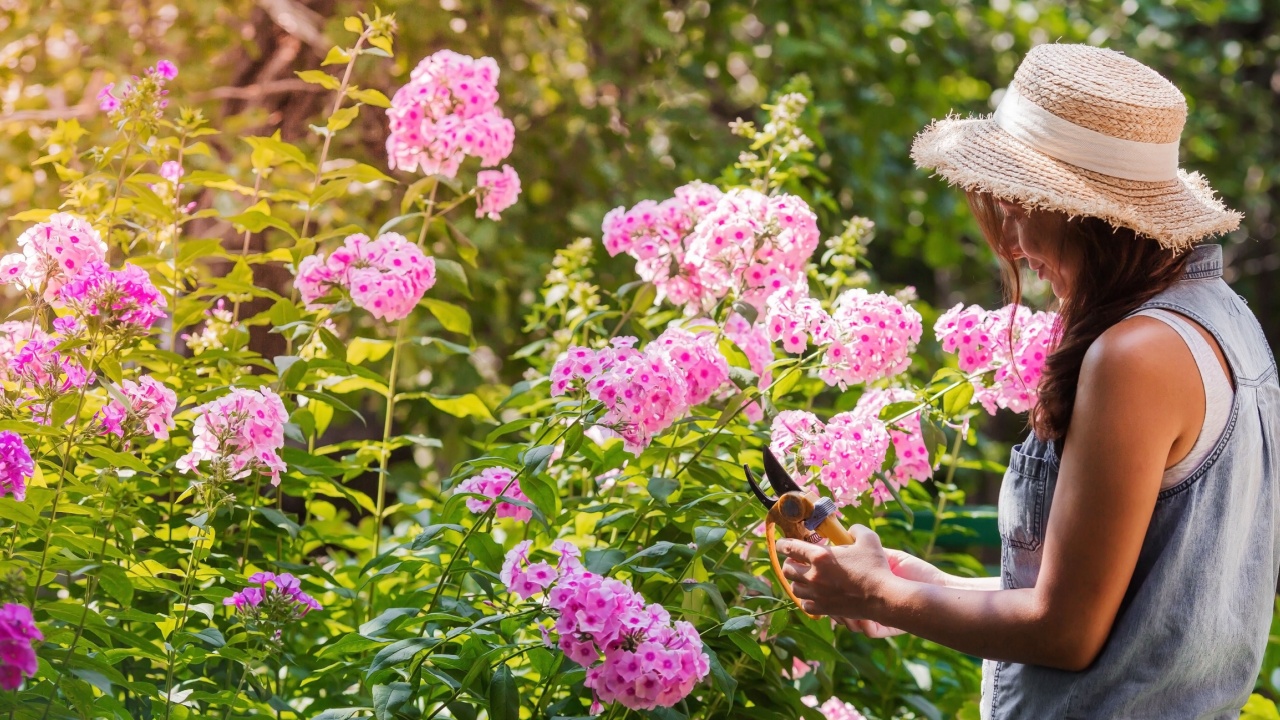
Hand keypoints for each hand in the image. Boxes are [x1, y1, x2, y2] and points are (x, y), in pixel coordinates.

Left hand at [777, 525, 896, 619]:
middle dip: (789, 563)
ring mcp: (817, 594)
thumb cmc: (875, 567)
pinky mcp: (823, 609)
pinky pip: (805, 604)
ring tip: (804, 577)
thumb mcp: (868, 539)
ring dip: (796, 580)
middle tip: (796, 560)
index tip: (781, 544)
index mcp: (820, 556)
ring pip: (794, 587)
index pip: (790, 547)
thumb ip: (856, 530)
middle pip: (787, 569)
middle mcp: (813, 575)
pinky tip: (812, 595)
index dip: (783, 544)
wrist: (883, 597)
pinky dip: (805, 599)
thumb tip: (850, 530)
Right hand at [834, 550, 949, 637]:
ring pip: (849, 623)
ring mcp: (874, 618)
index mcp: (865, 589)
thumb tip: (845, 538)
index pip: (839, 592)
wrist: (934, 585)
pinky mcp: (883, 628)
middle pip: (839, 610)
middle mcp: (868, 606)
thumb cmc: (910, 568)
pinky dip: (862, 622)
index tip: (824, 577)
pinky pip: (865, 630)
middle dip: (835, 603)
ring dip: (846, 614)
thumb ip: (863, 551)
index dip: (829, 588)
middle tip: (834, 593)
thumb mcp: (883, 555)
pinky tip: (866, 612)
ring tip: (852, 603)